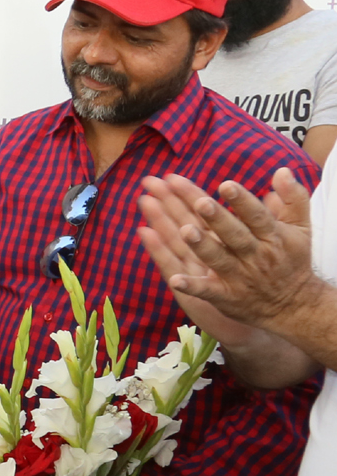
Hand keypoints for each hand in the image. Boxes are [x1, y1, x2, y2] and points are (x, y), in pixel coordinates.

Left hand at [135, 170, 314, 329]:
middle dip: (217, 218)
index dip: (242, 201)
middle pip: (233, 234)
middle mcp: (255, 256)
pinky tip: (175, 280)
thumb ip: (293, 199)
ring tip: (185, 230)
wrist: (294, 304)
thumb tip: (282, 171)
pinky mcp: (226, 297)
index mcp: (272, 236)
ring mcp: (239, 277)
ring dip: (201, 246)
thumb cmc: (291, 258)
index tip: (225, 185)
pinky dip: (192, 286)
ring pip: (218, 259)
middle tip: (200, 201)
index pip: (256, 216)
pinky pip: (207, 291)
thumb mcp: (300, 228)